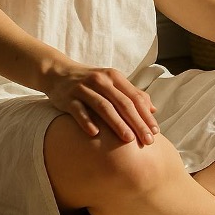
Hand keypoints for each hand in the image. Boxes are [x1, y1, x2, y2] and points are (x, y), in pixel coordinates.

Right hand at [42, 62, 159, 144]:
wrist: (58, 72)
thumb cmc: (90, 82)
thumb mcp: (111, 82)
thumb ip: (131, 94)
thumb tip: (153, 109)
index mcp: (114, 77)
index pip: (135, 97)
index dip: (146, 115)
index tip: (155, 132)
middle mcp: (100, 80)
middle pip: (122, 103)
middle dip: (137, 122)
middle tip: (147, 141)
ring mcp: (83, 88)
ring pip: (103, 106)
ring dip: (117, 123)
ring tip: (128, 139)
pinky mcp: (68, 97)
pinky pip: (78, 110)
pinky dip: (87, 121)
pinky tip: (95, 134)